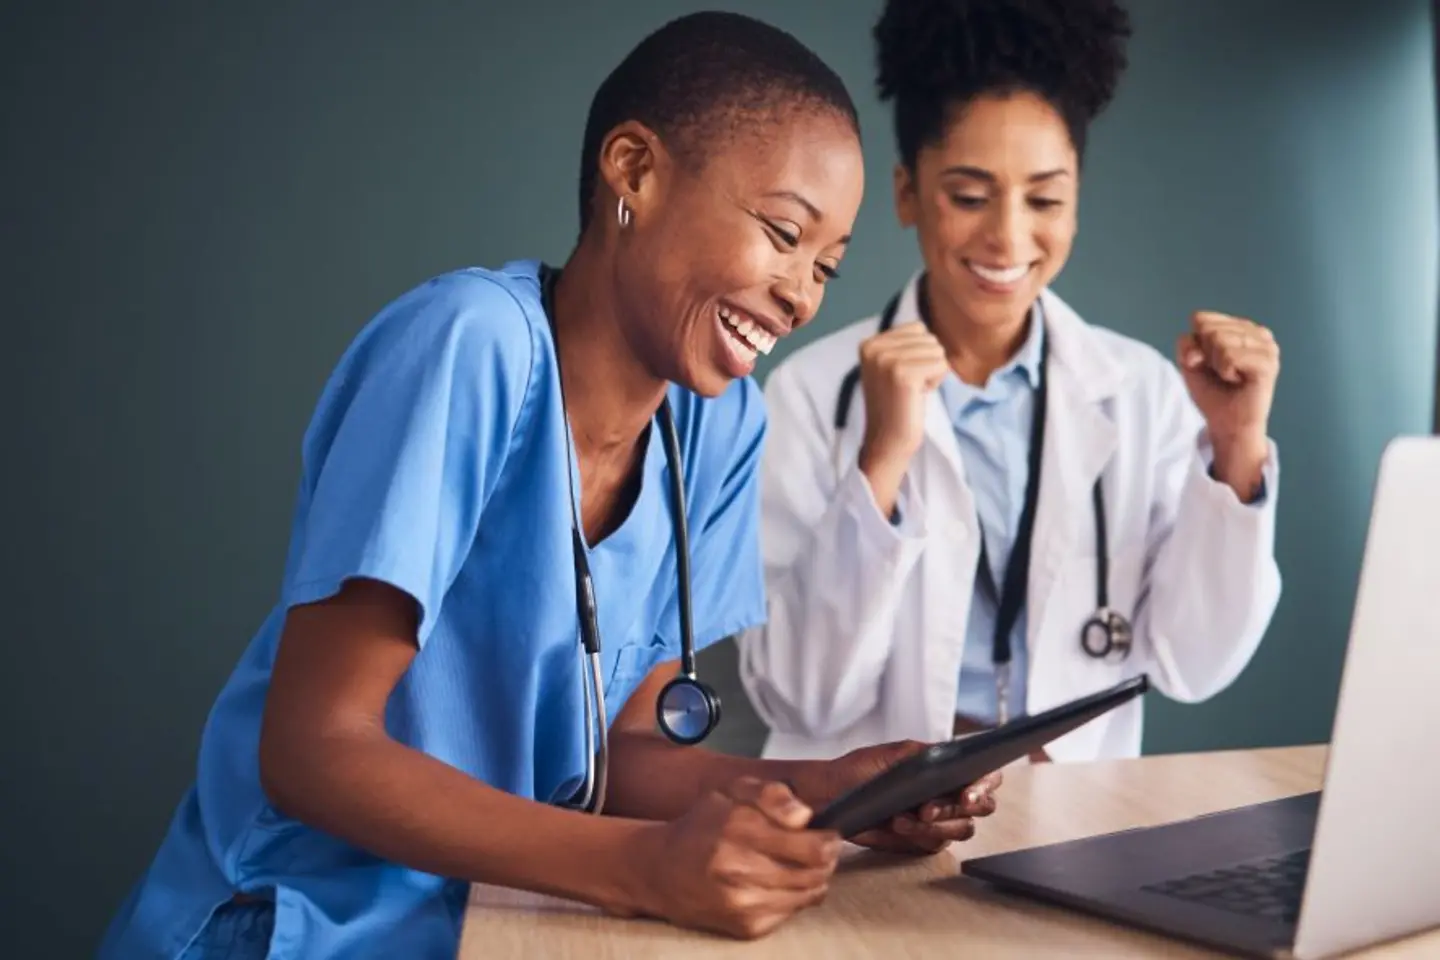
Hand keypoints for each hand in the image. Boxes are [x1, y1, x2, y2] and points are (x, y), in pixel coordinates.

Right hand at [627, 778, 840, 938]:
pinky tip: (776, 884)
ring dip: (812, 879)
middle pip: (817, 872)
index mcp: (739, 828)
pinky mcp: (746, 926)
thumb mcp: (731, 791)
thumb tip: (805, 816)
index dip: (829, 839)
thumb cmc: (701, 826)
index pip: (814, 846)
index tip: (826, 833)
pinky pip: (792, 912)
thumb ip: (772, 794)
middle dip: (825, 859)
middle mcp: (739, 868)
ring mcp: (743, 902)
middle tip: (817, 850)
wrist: (661, 870)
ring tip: (796, 865)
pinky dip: (793, 898)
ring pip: (809, 894)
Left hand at [795, 741, 1000, 855]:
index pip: (986, 777)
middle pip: (981, 809)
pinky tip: (898, 825)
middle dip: (955, 809)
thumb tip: (951, 754)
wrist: (833, 794)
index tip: (968, 794)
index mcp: (949, 770)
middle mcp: (950, 795)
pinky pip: (934, 845)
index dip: (985, 786)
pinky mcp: (923, 842)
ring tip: (904, 818)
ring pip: (960, 830)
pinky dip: (918, 836)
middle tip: (928, 809)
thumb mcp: (894, 753)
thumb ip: (925, 753)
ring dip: (935, 825)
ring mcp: (940, 821)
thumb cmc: (862, 770)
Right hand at [855, 326, 949, 515]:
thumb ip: (903, 344)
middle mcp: (875, 347)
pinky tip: (918, 396)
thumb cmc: (896, 405)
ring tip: (912, 391)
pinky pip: (942, 365)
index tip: (903, 378)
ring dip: (932, 373)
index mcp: (869, 343)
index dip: (919, 354)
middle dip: (927, 363)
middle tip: (908, 387)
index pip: (918, 328)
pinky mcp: (903, 375)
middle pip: (929, 338)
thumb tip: (924, 328)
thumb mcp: (890, 366)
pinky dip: (936, 382)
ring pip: (937, 351)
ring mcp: (887, 360)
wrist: (887, 440)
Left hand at [1176, 311, 1278, 443]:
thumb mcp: (1190, 362)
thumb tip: (1200, 348)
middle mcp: (1258, 332)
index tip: (1206, 363)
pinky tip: (1237, 380)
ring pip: (1219, 340)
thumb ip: (1187, 343)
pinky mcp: (1268, 363)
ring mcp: (1267, 346)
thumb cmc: (1212, 391)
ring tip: (1230, 377)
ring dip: (1216, 365)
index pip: (1201, 318)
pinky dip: (1225, 371)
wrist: (1226, 423)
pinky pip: (1230, 356)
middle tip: (1220, 372)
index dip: (1194, 344)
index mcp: (1241, 327)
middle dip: (1206, 355)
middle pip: (1209, 328)